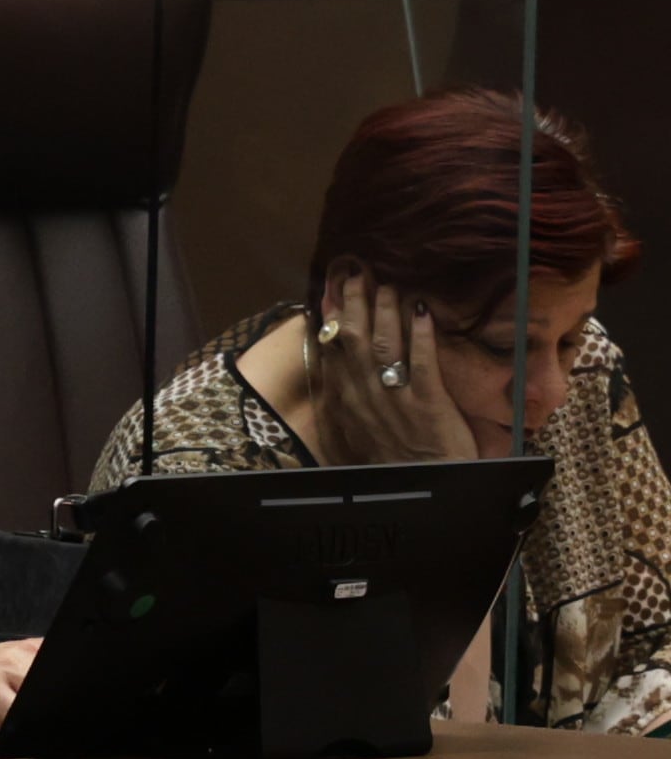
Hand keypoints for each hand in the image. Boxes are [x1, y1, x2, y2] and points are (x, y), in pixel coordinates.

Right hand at [309, 266, 478, 464]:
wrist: (422, 485)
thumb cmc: (392, 456)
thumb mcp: (356, 426)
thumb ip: (344, 394)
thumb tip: (331, 360)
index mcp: (347, 398)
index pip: (333, 349)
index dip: (332, 317)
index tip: (333, 289)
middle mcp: (366, 393)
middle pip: (354, 339)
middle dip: (355, 304)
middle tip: (359, 273)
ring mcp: (396, 397)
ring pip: (384, 346)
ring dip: (386, 312)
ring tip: (389, 285)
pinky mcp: (428, 403)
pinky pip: (422, 364)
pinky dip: (421, 336)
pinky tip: (423, 311)